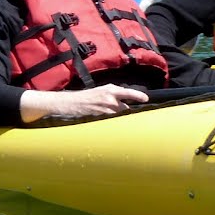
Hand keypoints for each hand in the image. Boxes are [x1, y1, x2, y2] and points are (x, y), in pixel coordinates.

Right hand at [21, 84, 148, 122]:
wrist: (67, 103)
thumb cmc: (83, 99)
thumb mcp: (98, 93)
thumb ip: (111, 98)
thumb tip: (123, 105)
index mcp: (109, 89)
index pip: (128, 93)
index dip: (138, 96)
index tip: (146, 99)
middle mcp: (109, 97)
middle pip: (125, 107)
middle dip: (125, 112)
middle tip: (126, 117)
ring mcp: (105, 107)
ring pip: (118, 114)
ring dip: (117, 119)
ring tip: (110, 121)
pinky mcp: (100, 116)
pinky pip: (110, 121)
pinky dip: (110, 123)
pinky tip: (106, 125)